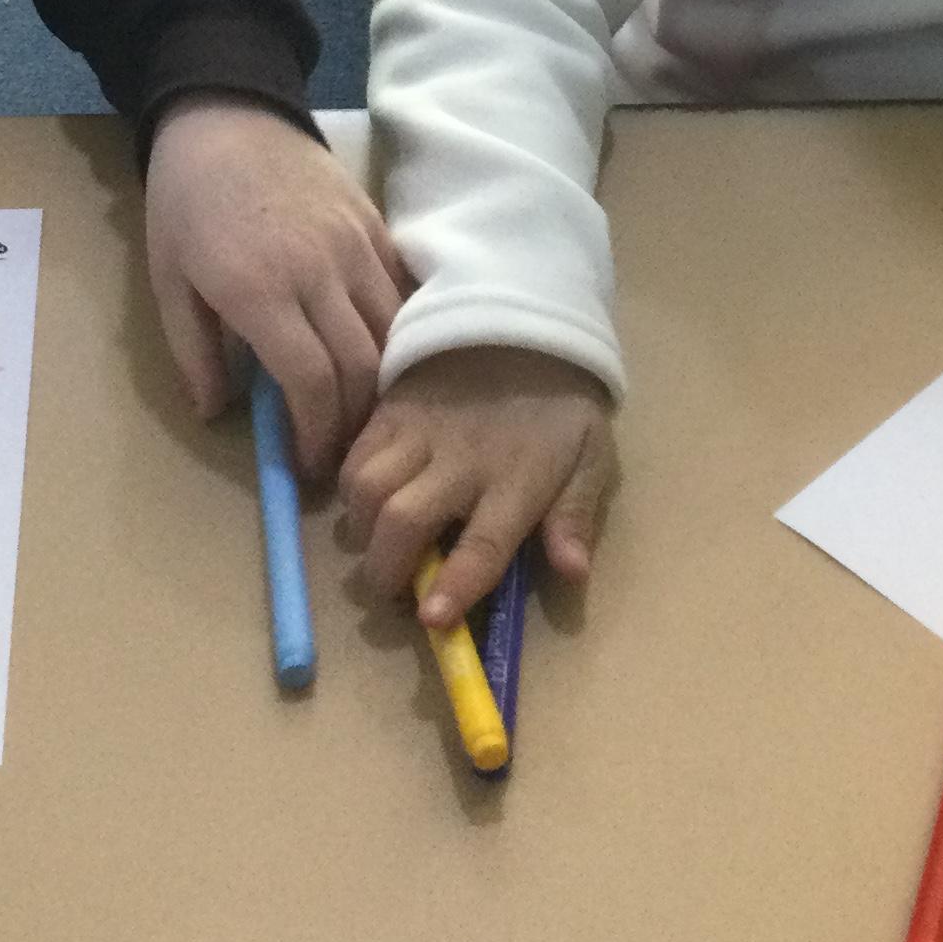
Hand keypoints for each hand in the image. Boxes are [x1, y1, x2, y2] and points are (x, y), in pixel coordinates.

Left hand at [143, 92, 407, 472]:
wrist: (225, 114)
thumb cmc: (185, 201)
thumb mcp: (168, 279)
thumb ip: (193, 351)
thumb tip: (215, 413)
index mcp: (258, 289)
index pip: (312, 380)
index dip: (317, 433)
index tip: (307, 463)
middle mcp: (317, 269)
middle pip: (360, 368)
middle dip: (353, 425)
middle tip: (337, 454)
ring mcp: (354, 244)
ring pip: (392, 334)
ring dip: (382, 387)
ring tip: (361, 416)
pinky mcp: (374, 224)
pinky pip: (402, 292)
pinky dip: (400, 335)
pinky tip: (385, 361)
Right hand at [337, 345, 616, 625]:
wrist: (524, 320)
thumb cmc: (561, 404)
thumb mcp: (591, 456)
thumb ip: (576, 515)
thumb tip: (574, 573)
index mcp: (517, 480)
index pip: (483, 543)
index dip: (454, 586)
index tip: (431, 621)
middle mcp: (461, 460)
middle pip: (405, 521)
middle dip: (387, 571)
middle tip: (392, 594)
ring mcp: (419, 431)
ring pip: (368, 490)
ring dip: (364, 532)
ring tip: (377, 546)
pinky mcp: (390, 408)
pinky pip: (353, 457)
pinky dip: (350, 491)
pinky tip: (366, 504)